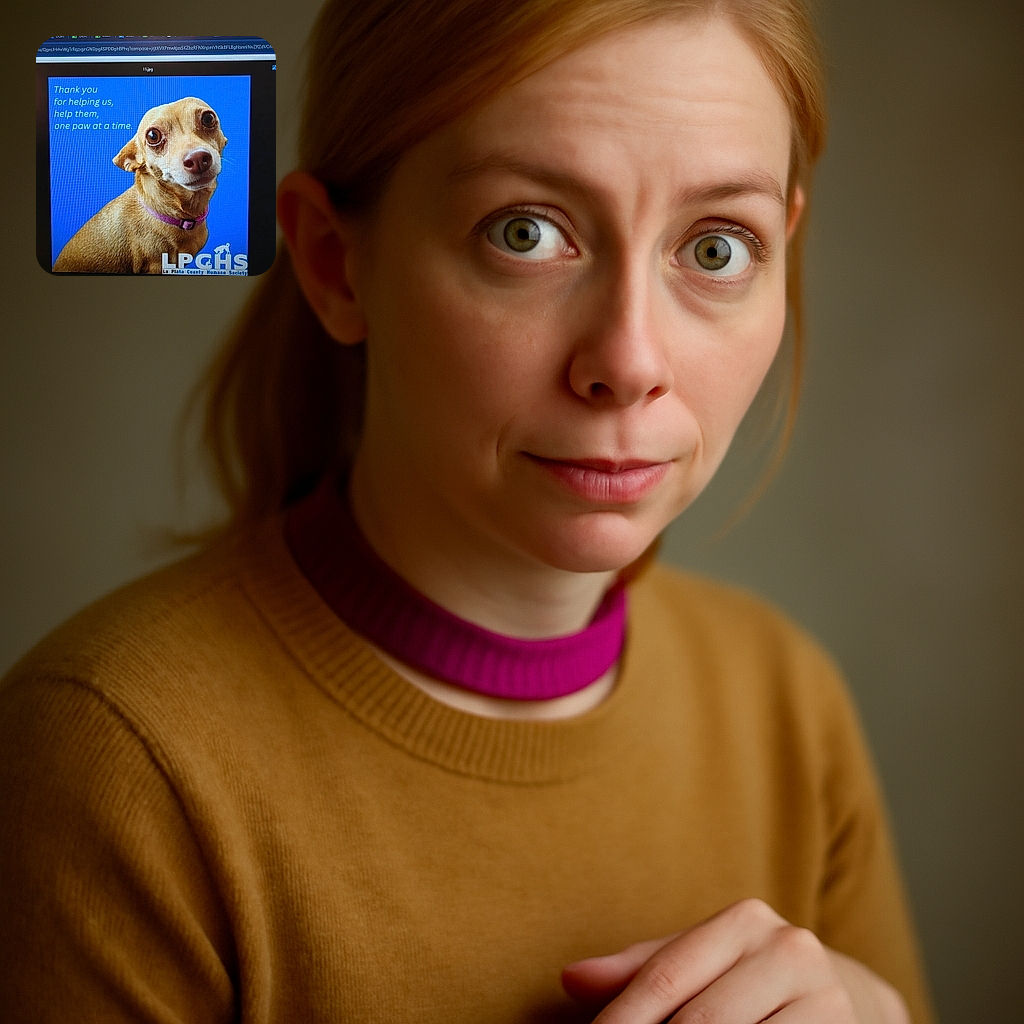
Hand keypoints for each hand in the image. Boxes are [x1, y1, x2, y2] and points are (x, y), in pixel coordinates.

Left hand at [561, 898, 909, 1022]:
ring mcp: (827, 1002)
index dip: (622, 1019)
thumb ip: (641, 968)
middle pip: (700, 1022)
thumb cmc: (754, 979)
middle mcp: (791, 951)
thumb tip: (571, 978)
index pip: (665, 976)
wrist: (854, 997)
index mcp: (747, 921)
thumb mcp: (703, 960)